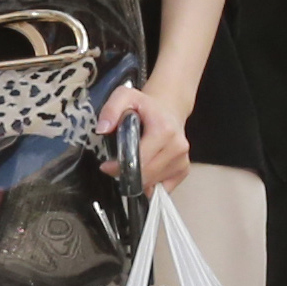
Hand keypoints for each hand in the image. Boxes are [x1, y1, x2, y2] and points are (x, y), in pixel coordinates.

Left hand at [95, 78, 190, 192]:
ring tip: (131, 165)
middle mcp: (178, 147)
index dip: (120, 167)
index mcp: (165, 130)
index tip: (106, 166)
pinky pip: (163, 188)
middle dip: (127, 175)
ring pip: (153, 183)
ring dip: (138, 180)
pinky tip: (145, 171)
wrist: (169, 109)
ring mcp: (183, 159)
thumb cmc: (145, 106)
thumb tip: (102, 129)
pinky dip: (150, 185)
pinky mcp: (184, 168)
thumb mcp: (124, 97)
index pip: (140, 159)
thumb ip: (111, 109)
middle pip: (147, 175)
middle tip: (115, 167)